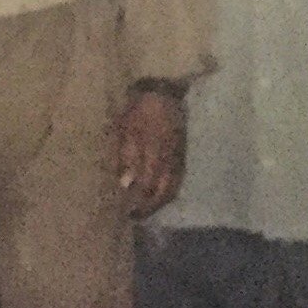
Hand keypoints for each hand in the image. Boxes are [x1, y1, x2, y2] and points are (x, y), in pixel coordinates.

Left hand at [112, 88, 184, 218]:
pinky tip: (160, 194)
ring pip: (172, 188)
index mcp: (154, 155)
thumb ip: (125, 158)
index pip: (147, 188)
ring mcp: (178, 158)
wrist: (162, 91)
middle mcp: (169, 161)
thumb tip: (125, 184)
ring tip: (147, 209)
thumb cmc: (138, 110)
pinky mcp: (182, 154)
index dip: (137, 203)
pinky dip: (169, 191)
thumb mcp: (124, 131)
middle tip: (135, 216)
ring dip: (160, 202)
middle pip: (162, 193)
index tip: (126, 213)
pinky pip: (178, 179)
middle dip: (149, 208)